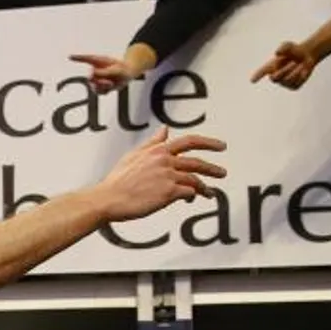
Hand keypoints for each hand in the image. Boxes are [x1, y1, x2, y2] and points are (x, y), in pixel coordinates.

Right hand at [68, 52, 139, 94]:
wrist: (127, 75)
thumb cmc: (122, 69)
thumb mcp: (115, 69)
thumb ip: (103, 72)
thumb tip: (90, 75)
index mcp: (98, 62)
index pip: (86, 59)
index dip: (78, 58)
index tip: (70, 57)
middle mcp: (95, 70)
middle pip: (90, 77)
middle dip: (99, 81)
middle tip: (108, 82)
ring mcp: (96, 79)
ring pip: (94, 86)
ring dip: (103, 86)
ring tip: (111, 83)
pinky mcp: (99, 87)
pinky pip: (99, 92)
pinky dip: (105, 91)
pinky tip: (110, 86)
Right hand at [95, 126, 227, 220]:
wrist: (108, 199)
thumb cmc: (117, 180)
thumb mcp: (133, 155)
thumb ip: (152, 143)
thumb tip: (164, 130)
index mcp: (157, 150)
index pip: (189, 141)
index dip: (208, 142)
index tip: (220, 146)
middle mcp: (165, 161)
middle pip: (197, 163)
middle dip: (212, 168)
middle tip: (222, 173)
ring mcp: (168, 176)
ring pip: (195, 180)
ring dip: (204, 187)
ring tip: (209, 193)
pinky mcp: (169, 192)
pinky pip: (189, 192)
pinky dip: (192, 196)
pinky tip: (191, 199)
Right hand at [250, 40, 318, 89]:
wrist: (306, 56)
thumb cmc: (294, 51)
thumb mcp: (289, 45)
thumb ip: (283, 47)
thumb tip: (277, 53)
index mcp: (270, 66)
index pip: (262, 72)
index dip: (257, 76)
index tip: (252, 80)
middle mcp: (275, 76)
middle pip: (274, 78)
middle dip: (284, 70)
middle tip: (294, 63)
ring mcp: (283, 83)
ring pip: (286, 81)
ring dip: (295, 71)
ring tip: (300, 65)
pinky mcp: (293, 87)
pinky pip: (295, 83)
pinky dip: (300, 76)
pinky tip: (302, 71)